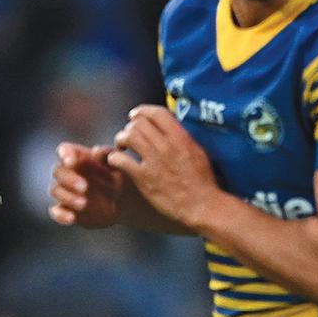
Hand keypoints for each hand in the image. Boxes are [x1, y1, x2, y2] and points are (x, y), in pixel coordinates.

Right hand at [49, 143, 123, 228]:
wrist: (126, 203)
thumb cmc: (122, 177)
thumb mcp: (120, 165)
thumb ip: (108, 156)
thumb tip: (95, 151)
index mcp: (80, 157)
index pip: (64, 151)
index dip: (64, 154)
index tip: (71, 162)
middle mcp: (69, 173)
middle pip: (57, 171)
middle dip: (68, 179)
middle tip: (84, 187)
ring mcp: (66, 191)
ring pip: (55, 190)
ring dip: (67, 197)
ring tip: (84, 203)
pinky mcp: (66, 209)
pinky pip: (55, 211)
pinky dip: (60, 215)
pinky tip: (71, 218)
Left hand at [107, 104, 219, 229]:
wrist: (201, 205)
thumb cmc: (202, 181)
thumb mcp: (198, 151)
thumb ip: (182, 137)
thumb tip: (170, 127)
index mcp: (181, 137)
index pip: (157, 113)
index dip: (142, 111)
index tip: (136, 115)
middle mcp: (166, 146)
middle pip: (139, 123)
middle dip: (130, 127)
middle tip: (129, 136)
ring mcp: (154, 161)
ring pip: (128, 136)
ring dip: (121, 139)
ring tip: (122, 147)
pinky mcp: (144, 178)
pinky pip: (120, 160)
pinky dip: (114, 158)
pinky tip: (118, 162)